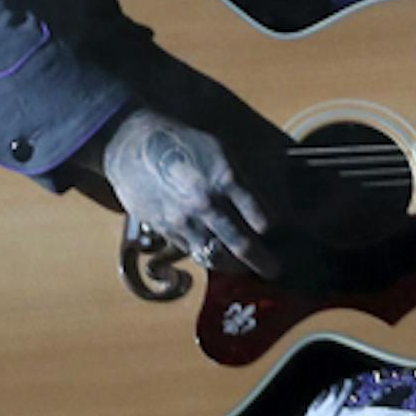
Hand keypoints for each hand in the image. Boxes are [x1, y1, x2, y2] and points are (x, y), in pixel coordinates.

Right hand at [98, 107, 278, 278]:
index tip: (280, 235)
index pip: (261, 218)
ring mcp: (184, 220)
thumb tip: (265, 209)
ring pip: (217, 257)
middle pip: (242, 245)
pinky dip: (209, 258)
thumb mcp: (220, 151)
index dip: (275, 232)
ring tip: (246, 269)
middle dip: (263, 263)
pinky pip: (193, 252)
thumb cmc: (183, 144)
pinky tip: (218, 257)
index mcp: (225, 180)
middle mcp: (206, 204)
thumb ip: (242, 180)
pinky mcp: (166, 231)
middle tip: (275, 271)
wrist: (134, 147)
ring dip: (236, 268)